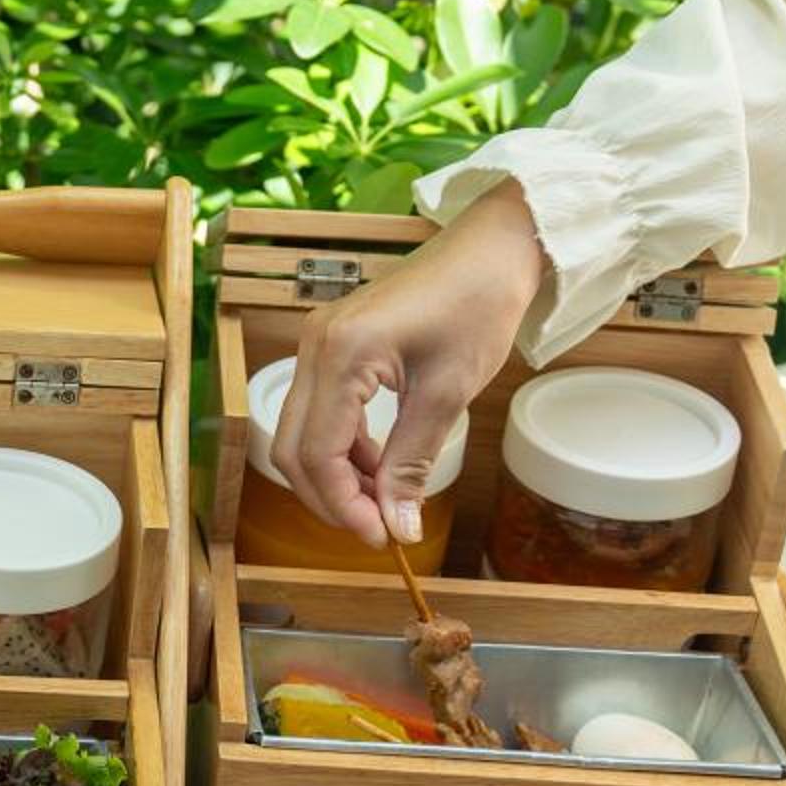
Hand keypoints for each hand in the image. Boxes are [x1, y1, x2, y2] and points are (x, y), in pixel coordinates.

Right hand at [276, 182, 548, 547]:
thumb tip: (399, 526)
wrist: (491, 249)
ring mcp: (318, 345)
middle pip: (293, 449)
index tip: (381, 537)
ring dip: (335, 476)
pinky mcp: (332, 346)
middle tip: (378, 528)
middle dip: (330, 498)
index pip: (317, 454)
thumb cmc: (477, 304)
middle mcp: (314, 348)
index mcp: (340, 354)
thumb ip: (412, 463)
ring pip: (301, 435)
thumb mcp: (448, 394)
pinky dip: (343, 448)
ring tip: (384, 500)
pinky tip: (379, 464)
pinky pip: (320, 412)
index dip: (343, 505)